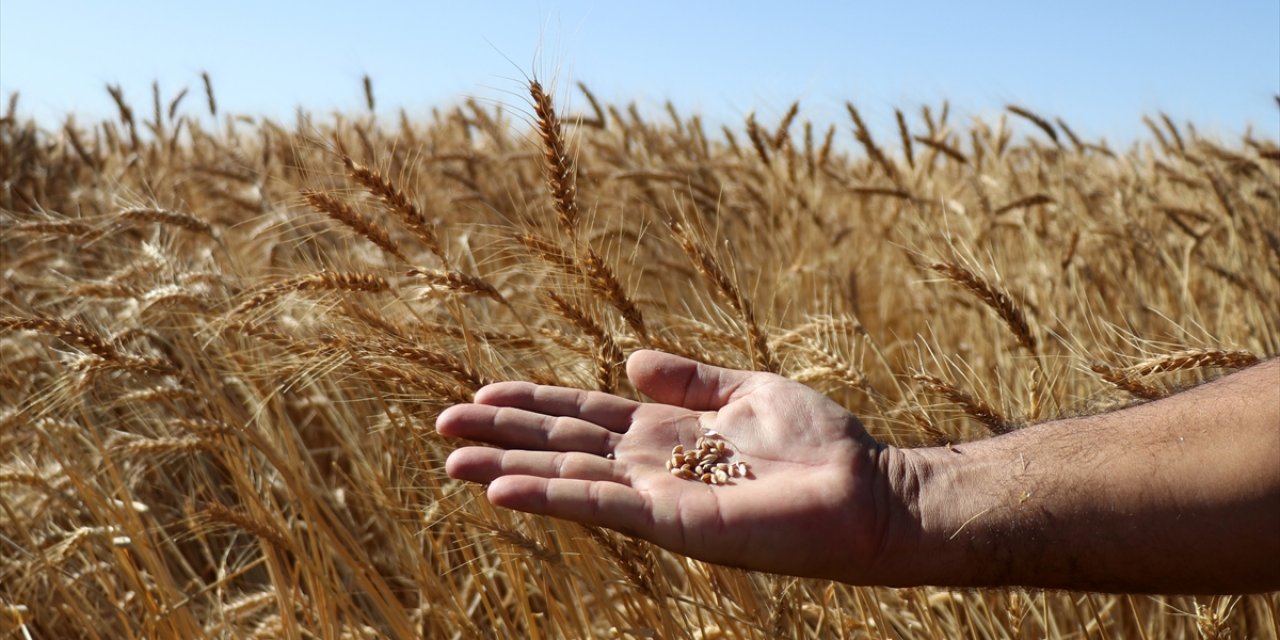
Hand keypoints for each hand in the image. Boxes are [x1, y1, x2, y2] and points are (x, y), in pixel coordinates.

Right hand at [438, 350, 904, 581]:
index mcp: (667, 432)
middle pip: (563, 444)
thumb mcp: (748, 390)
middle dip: (504, 433)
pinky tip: (505, 491)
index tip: (483, 390)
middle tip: (442, 423)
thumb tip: (629, 359)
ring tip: (454, 459)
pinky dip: (551, 498)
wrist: (868, 490)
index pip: (585, 413)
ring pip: (569, 477)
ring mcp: (658, 496)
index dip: (534, 401)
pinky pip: (603, 506)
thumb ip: (690, 378)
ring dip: (510, 470)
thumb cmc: (821, 443)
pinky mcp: (675, 522)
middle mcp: (652, 466)